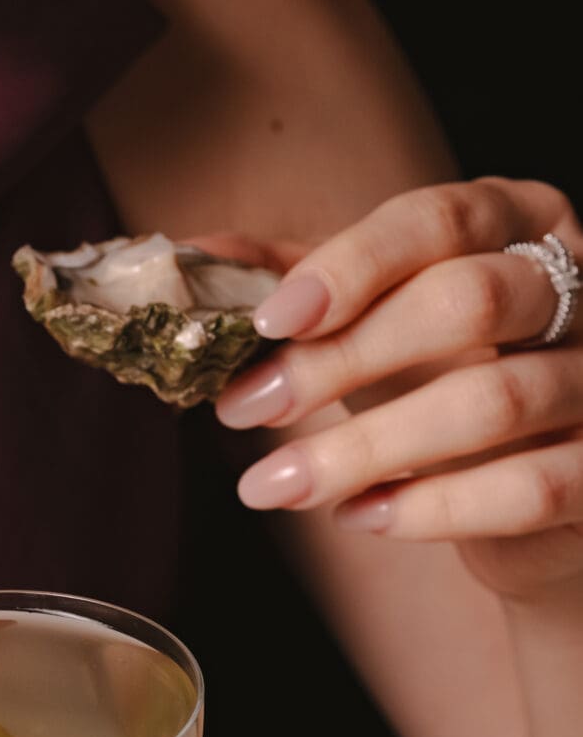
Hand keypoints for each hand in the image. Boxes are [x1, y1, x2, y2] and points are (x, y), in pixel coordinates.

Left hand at [215, 179, 582, 597]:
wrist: (529, 485)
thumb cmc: (442, 373)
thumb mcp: (369, 315)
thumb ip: (291, 279)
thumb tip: (192, 255)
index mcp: (518, 220)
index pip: (438, 220)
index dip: (351, 266)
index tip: (269, 321)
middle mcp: (580, 284)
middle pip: (469, 302)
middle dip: (344, 360)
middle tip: (244, 409)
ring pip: (493, 402)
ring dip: (365, 450)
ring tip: (275, 484)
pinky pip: (530, 488)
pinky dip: (432, 508)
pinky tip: (358, 517)